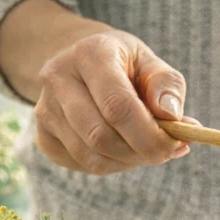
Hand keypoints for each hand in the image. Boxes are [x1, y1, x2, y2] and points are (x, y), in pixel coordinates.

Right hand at [33, 30, 195, 173]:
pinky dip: (111, 165)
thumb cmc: (126, 66)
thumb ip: (168, 87)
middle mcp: (59, 78)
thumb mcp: (151, 64)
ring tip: (146, 147)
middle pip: (101, 136)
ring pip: (91, 157)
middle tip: (167, 151)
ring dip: (128, 161)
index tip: (177, 145)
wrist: (83, 63)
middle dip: (141, 153)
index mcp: (90, 54)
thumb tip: (173, 117)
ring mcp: (45, 108)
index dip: (149, 135)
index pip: (118, 106)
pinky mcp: (43, 135)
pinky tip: (123, 149)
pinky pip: (82, 165)